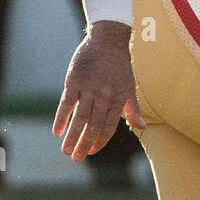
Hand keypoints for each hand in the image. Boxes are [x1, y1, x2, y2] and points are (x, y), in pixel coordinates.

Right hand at [53, 21, 144, 161]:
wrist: (108, 40)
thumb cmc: (120, 66)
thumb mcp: (130, 87)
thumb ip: (134, 109)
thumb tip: (142, 127)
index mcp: (117, 99)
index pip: (108, 126)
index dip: (100, 141)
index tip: (91, 152)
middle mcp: (104, 96)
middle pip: (93, 125)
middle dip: (84, 144)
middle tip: (76, 159)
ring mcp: (89, 88)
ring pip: (80, 117)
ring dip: (72, 135)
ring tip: (66, 151)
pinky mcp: (74, 80)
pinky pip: (67, 103)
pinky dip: (61, 117)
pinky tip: (56, 131)